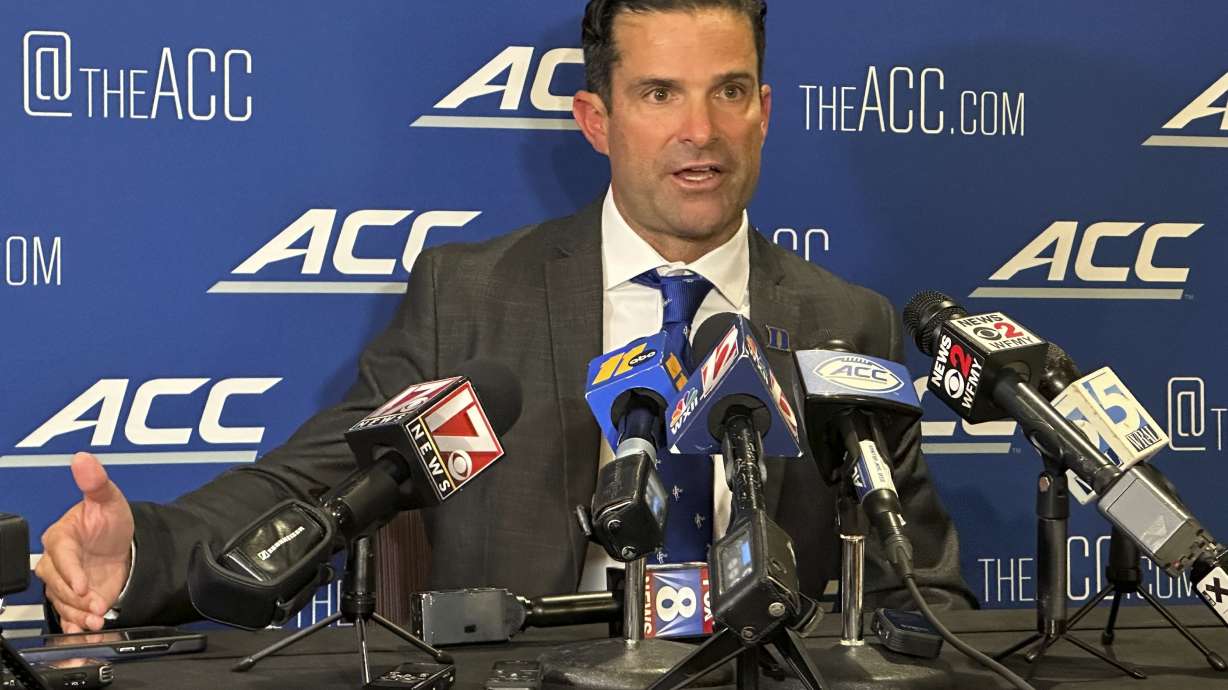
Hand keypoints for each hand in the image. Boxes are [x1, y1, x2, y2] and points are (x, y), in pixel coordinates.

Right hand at [36, 452, 134, 631]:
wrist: (123, 544)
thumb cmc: (109, 520)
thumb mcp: (108, 499)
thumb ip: (96, 482)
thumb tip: (83, 459)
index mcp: (60, 536)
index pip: (60, 556)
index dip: (70, 572)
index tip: (82, 585)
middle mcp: (58, 561)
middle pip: (57, 583)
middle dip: (75, 598)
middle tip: (95, 605)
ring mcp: (65, 581)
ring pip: (62, 602)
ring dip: (77, 614)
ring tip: (96, 621)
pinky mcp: (74, 597)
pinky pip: (68, 614)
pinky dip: (75, 625)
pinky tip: (86, 633)